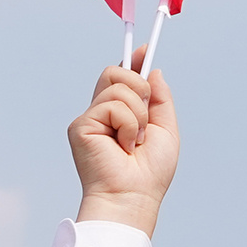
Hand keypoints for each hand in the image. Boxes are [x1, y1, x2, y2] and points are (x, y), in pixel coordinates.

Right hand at [66, 61, 178, 235]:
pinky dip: (128, 124)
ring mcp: (90, 118)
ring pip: (118, 87)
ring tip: (134, 140)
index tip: (144, 49)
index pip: (120, 78)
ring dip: (138, 114)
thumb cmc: (148, 173)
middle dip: (139, 86)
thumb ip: (159, 99)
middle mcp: (101, 113)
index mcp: (119, 114)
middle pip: (115, 71)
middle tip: (145, 116)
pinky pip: (112, 105)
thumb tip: (152, 70)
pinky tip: (125, 145)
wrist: (132, 196)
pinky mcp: (81, 126)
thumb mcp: (165, 129)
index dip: (132, 62)